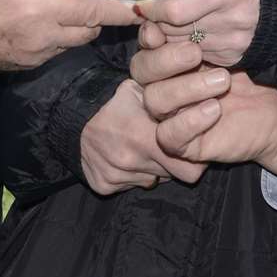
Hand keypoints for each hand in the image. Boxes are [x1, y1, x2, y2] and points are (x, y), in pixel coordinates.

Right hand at [0, 0, 137, 69]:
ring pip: (70, 43)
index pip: (94, 11)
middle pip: (88, 30)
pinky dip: (56, 37)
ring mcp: (30, 55)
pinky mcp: (19, 65)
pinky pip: (51, 51)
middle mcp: (41, 38)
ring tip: (64, 3)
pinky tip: (40, 19)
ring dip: (76, 26)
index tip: (142, 8)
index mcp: (41, 10)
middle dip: (97, 15)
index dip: (120, 9)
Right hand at [78, 78, 206, 195]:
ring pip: (156, 179)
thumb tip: (206, 94)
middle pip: (176, 176)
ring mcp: (117, 176)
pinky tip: (134, 155)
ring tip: (154, 146)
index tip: (200, 143)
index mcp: (144, 136)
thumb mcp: (143, 90)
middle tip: (183, 146)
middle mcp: (131, 161)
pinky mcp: (104, 185)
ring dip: (161, 166)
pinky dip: (140, 172)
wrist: (70, 115)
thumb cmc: (113, 99)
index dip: (199, 156)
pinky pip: (135, 183)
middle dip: (184, 162)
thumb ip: (172, 98)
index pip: (189, 166)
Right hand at [131, 22, 276, 173]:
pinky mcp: (184, 142)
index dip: (149, 35)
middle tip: (197, 52)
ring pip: (154, 100)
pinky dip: (189, 121)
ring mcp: (172, 112)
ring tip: (223, 81)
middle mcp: (166, 82)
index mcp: (172, 52)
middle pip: (141, 69)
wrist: (276, 109)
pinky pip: (169, 135)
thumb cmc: (253, 69)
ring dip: (185, 88)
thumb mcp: (235, 29)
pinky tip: (214, 109)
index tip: (160, 28)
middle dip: (165, 59)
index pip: (147, 42)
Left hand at [135, 0, 258, 66]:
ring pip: (181, 47)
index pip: (177, 12)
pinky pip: (196, 55)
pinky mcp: (230, 59)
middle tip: (153, 13)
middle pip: (175, 31)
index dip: (154, 10)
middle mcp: (230, 22)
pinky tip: (188, 33)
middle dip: (158, 22)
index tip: (144, 5)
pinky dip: (185, 46)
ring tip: (169, 22)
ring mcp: (230, 44)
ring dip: (168, 36)